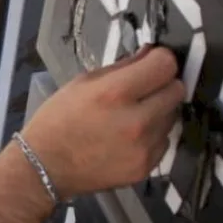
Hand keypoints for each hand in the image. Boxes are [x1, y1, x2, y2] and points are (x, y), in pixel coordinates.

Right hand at [20, 46, 184, 200]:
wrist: (46, 167)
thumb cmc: (59, 120)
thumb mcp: (83, 83)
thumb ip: (121, 67)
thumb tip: (150, 54)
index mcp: (115, 93)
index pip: (165, 65)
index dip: (160, 60)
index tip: (152, 63)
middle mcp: (136, 121)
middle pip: (177, 89)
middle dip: (163, 85)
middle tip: (144, 90)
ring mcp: (144, 148)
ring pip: (172, 116)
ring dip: (159, 112)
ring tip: (133, 117)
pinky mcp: (146, 167)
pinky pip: (164, 141)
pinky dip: (153, 136)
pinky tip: (130, 138)